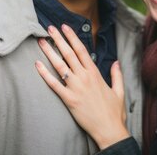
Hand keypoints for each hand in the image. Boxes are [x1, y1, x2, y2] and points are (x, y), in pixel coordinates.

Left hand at [35, 24, 130, 148]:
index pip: (82, 50)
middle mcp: (84, 77)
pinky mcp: (69, 99)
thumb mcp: (119, 90)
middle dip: (58, 39)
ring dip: (49, 52)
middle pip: (69, 53)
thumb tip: (116, 62)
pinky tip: (37, 64)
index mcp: (95, 73)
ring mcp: (75, 88)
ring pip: (60, 65)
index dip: (72, 37)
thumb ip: (116, 75)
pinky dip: (45, 74)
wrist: (109, 129)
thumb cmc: (114, 112)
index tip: (65, 27)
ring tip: (41, 41)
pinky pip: (54, 84)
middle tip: (49, 28)